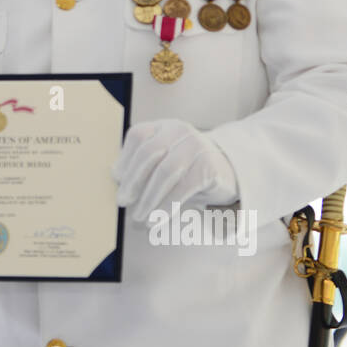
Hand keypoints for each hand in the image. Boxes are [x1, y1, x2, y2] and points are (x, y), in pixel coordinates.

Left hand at [112, 119, 237, 223]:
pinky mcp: (209, 165)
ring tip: (139, 217)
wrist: (229, 172)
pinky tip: (157, 219)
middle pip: (149, 153)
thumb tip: (117, 177)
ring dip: (148, 197)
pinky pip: (183, 188)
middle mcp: (180, 131)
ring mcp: (197, 146)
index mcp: (164, 126)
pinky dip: (166, 206)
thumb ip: (142, 166)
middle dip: (133, 180)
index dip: (125, 159)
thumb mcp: (163, 161)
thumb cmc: (187, 169)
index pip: (138, 136)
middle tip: (123, 202)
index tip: (117, 181)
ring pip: (165, 171)